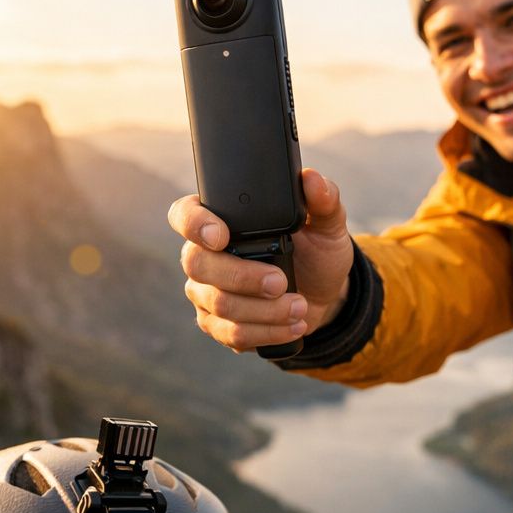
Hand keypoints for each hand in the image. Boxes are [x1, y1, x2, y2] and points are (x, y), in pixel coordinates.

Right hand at [168, 168, 353, 351]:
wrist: (322, 295)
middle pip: (198, 265)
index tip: (222, 235)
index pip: (185, 214)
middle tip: (281, 281)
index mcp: (221, 220)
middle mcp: (205, 255)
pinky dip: (267, 332)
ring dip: (264, 310)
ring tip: (299, 307)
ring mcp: (207, 292)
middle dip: (242, 276)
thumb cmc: (316, 252)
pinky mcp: (218, 324)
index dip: (194, 224)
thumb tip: (313, 180)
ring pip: (219, 304)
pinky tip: (292, 325)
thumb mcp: (327, 225)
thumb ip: (324, 200)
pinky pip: (231, 333)